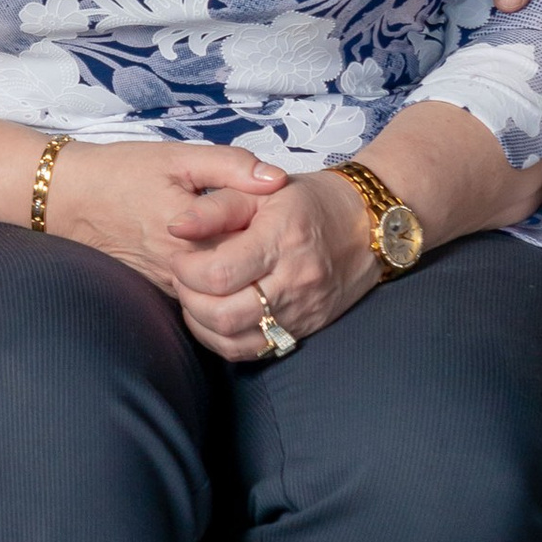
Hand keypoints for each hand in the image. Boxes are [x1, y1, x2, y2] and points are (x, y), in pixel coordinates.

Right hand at [46, 137, 286, 293]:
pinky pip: (203, 299)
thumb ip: (231, 166)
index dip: (279, 234)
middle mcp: (183, 270)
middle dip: (270, 265)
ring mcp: (171, 286)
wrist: (68, 198)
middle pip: (244, 279)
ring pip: (225, 294)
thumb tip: (277, 179)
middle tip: (286, 243)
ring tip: (268, 257)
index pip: (255, 248)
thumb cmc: (122, 172)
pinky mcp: (161, 291)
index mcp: (193, 236)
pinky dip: (224, 287)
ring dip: (248, 278)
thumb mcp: (178, 157)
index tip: (292, 216)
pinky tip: (237, 268)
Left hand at [162, 169, 381, 362]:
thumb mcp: (261, 190)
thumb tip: (175, 227)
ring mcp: (301, 312)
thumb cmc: (308, 201)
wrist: (366, 226)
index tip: (181, 255)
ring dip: (201, 322)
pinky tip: (214, 318)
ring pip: (234, 340)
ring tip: (196, 296)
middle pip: (224, 315)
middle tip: (183, 277)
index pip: (219, 274)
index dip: (186, 269)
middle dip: (188, 298)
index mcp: (281, 240)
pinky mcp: (304, 329)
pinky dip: (223, 340)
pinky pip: (254, 351)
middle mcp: (294, 282)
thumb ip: (215, 207)